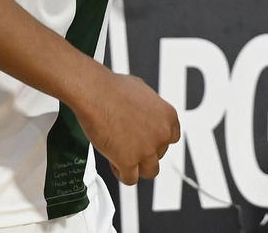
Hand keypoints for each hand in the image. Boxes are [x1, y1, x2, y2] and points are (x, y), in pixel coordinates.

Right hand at [74, 70, 179, 184]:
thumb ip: (149, 108)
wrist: (96, 94)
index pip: (171, 138)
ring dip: (138, 167)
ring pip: (149, 171)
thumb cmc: (112, 89)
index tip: (148, 139)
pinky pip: (130, 179)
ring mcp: (147, 150)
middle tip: (130, 145)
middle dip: (145, 151)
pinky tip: (114, 163)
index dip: (157, 139)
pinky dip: (122, 174)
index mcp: (167, 116)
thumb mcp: (141, 90)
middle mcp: (161, 134)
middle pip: (159, 155)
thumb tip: (144, 112)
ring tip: (123, 158)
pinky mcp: (129, 162)